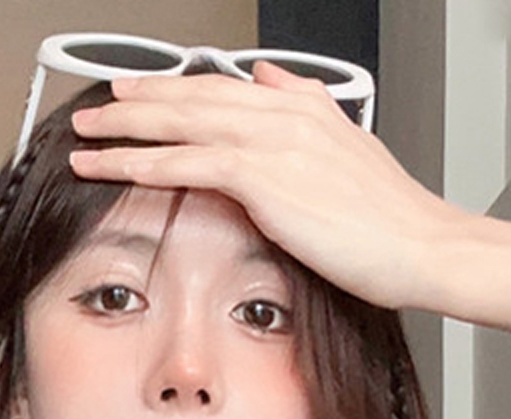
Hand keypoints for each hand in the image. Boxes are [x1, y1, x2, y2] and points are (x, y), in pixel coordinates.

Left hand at [67, 64, 469, 311]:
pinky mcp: (267, 177)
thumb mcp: (348, 150)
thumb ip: (306, 111)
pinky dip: (148, 161)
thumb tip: (273, 80)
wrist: (422, 246)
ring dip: (128, 128)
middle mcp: (286, 114)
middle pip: (195, 96)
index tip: (138, 93)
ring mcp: (275, 142)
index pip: (223, 89)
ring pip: (183, 122)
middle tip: (97, 107)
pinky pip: (192, 162)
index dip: (174, 89)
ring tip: (88, 136)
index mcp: (305, 108)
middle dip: (139, 100)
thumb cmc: (390, 220)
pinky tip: (117, 166)